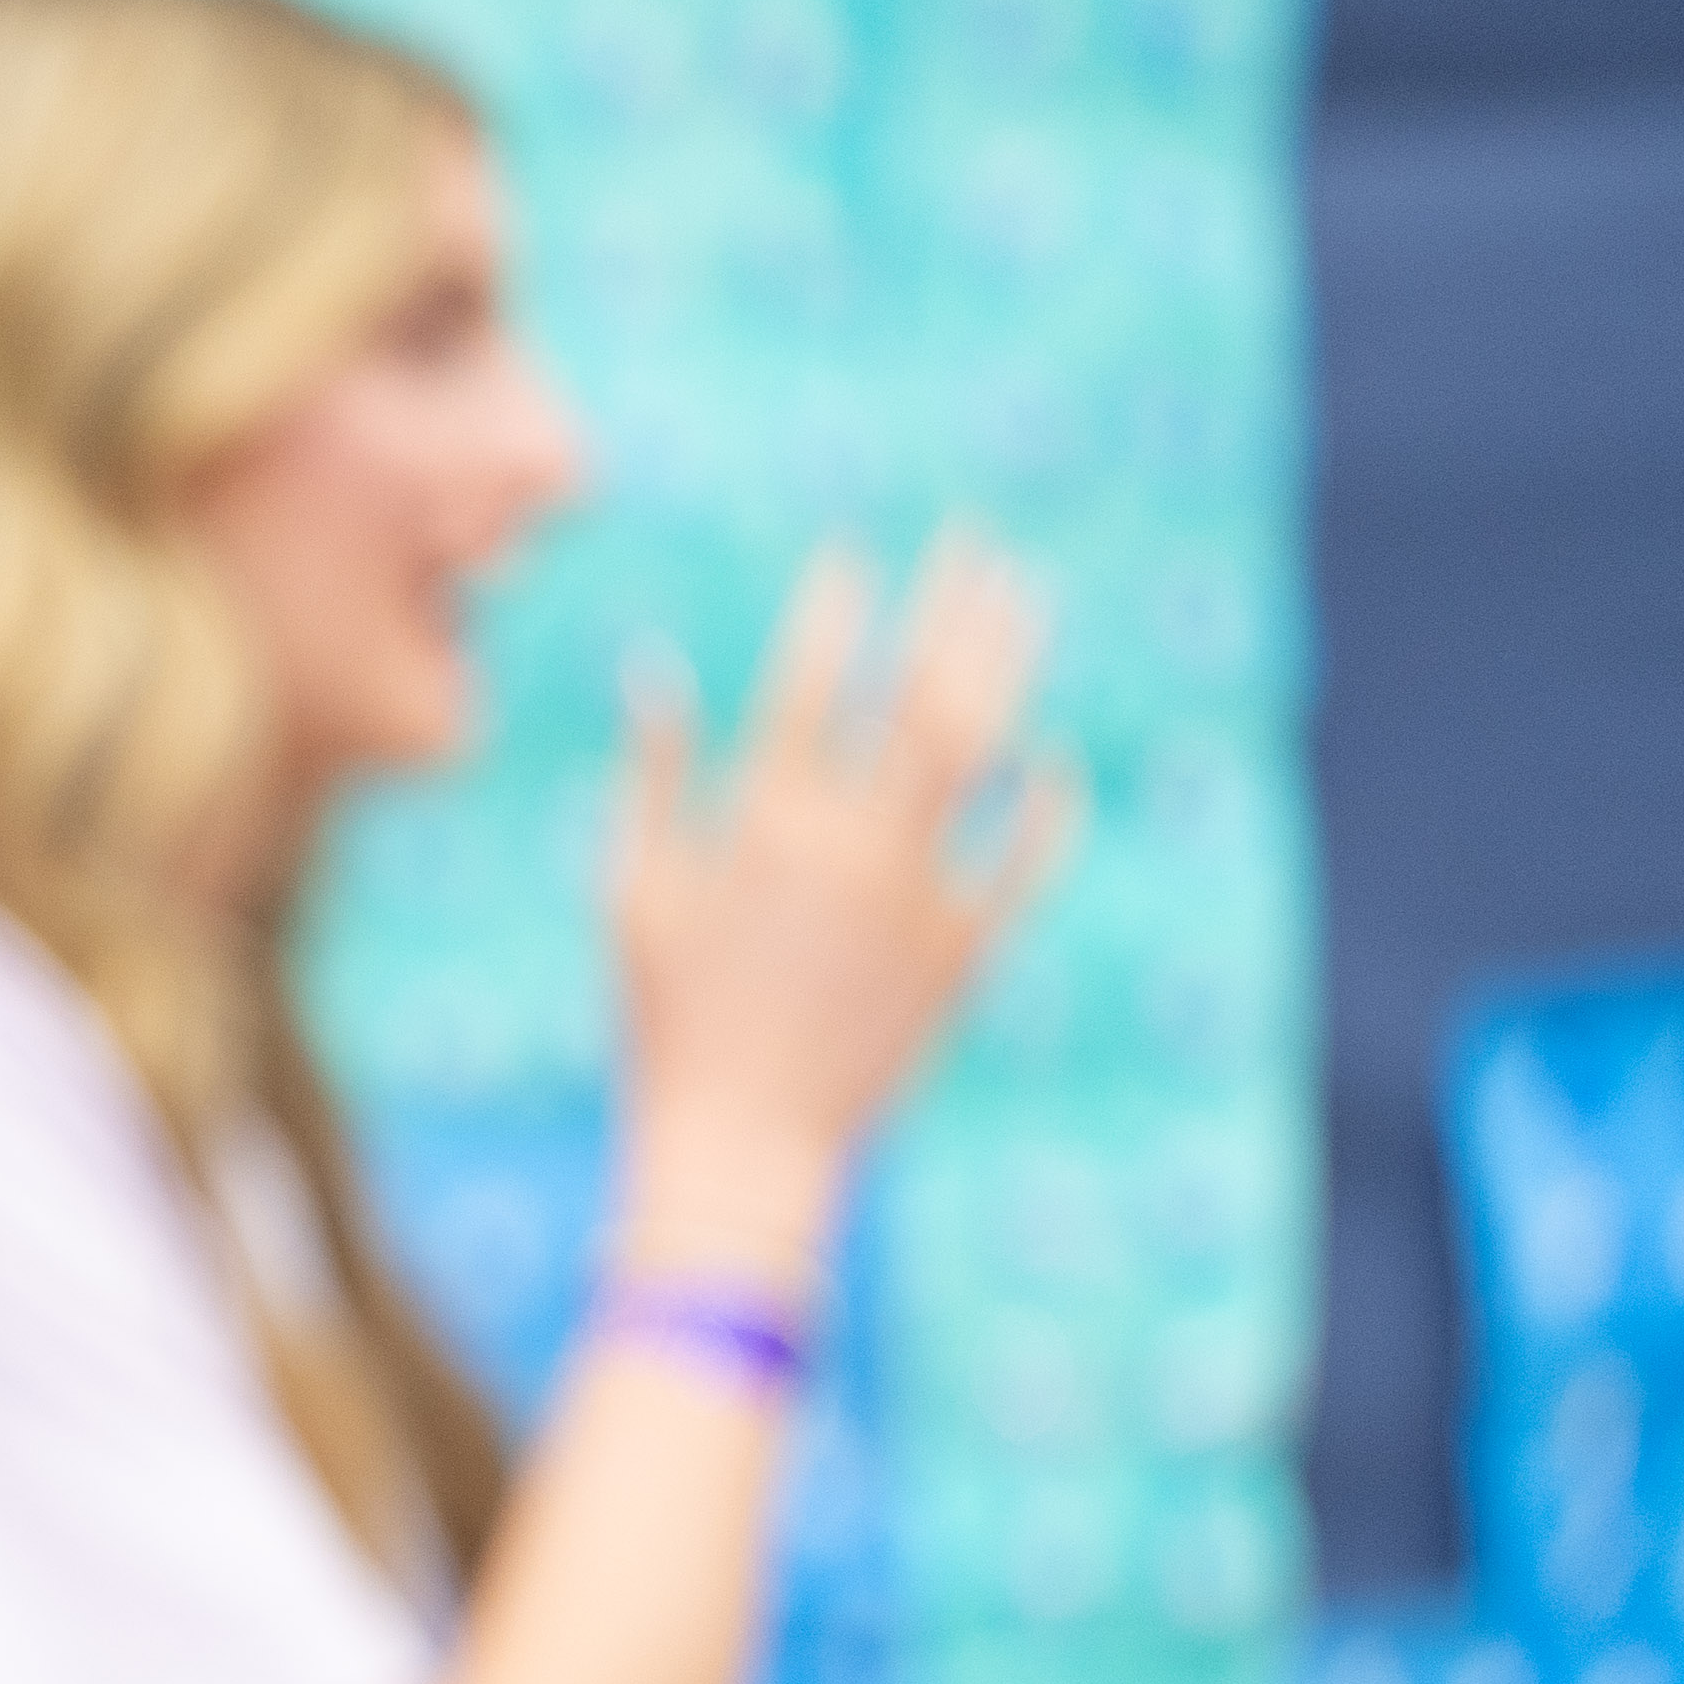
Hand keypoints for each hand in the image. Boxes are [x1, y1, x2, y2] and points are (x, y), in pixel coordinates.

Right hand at [609, 534, 1071, 1270]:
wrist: (740, 1142)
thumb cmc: (663, 1017)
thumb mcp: (632, 887)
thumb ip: (652, 774)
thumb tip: (654, 666)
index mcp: (759, 817)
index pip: (813, 676)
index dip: (839, 605)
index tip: (857, 553)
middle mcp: (849, 838)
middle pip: (920, 690)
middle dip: (951, 604)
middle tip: (976, 540)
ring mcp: (916, 891)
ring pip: (982, 750)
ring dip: (1008, 666)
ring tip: (1026, 603)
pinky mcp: (963, 949)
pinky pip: (1024, 858)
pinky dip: (1045, 804)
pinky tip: (1051, 760)